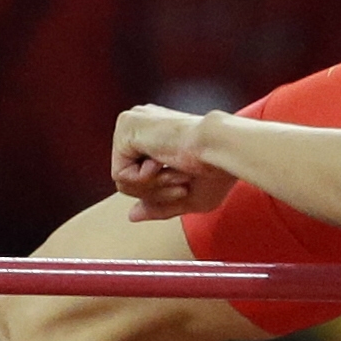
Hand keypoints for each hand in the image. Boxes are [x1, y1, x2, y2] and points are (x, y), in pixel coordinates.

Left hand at [112, 105, 236, 220]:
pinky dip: (145, 180)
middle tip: (182, 183)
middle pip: (130, 181)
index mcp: (156, 135)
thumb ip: (158, 205)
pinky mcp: (125, 126)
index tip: (185, 187)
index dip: (162, 192)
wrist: (220, 149)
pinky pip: (119, 175)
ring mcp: (132, 124)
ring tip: (176, 173)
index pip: (141, 178)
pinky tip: (163, 164)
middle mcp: (142, 126)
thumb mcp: (188, 198)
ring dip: (153, 187)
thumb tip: (132, 216)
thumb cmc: (216, 169)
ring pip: (124, 181)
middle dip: (157, 192)